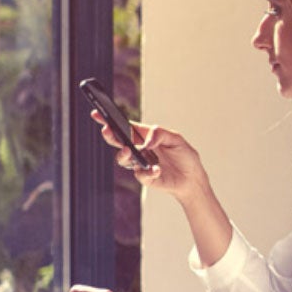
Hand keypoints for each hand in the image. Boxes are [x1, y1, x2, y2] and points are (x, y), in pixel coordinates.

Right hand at [91, 110, 208, 203]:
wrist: (193, 178)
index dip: (110, 120)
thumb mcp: (176, 139)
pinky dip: (148, 172)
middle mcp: (139, 149)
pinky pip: (140, 175)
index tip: (98, 113)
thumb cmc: (184, 155)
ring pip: (123, 159)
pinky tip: (157, 170)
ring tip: (128, 151)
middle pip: (118, 142)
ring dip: (123, 154)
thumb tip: (146, 142)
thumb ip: (160, 134)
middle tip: (106, 130)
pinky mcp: (146, 178)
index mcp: (144, 136)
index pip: (125, 127)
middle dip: (109, 135)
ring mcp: (140, 164)